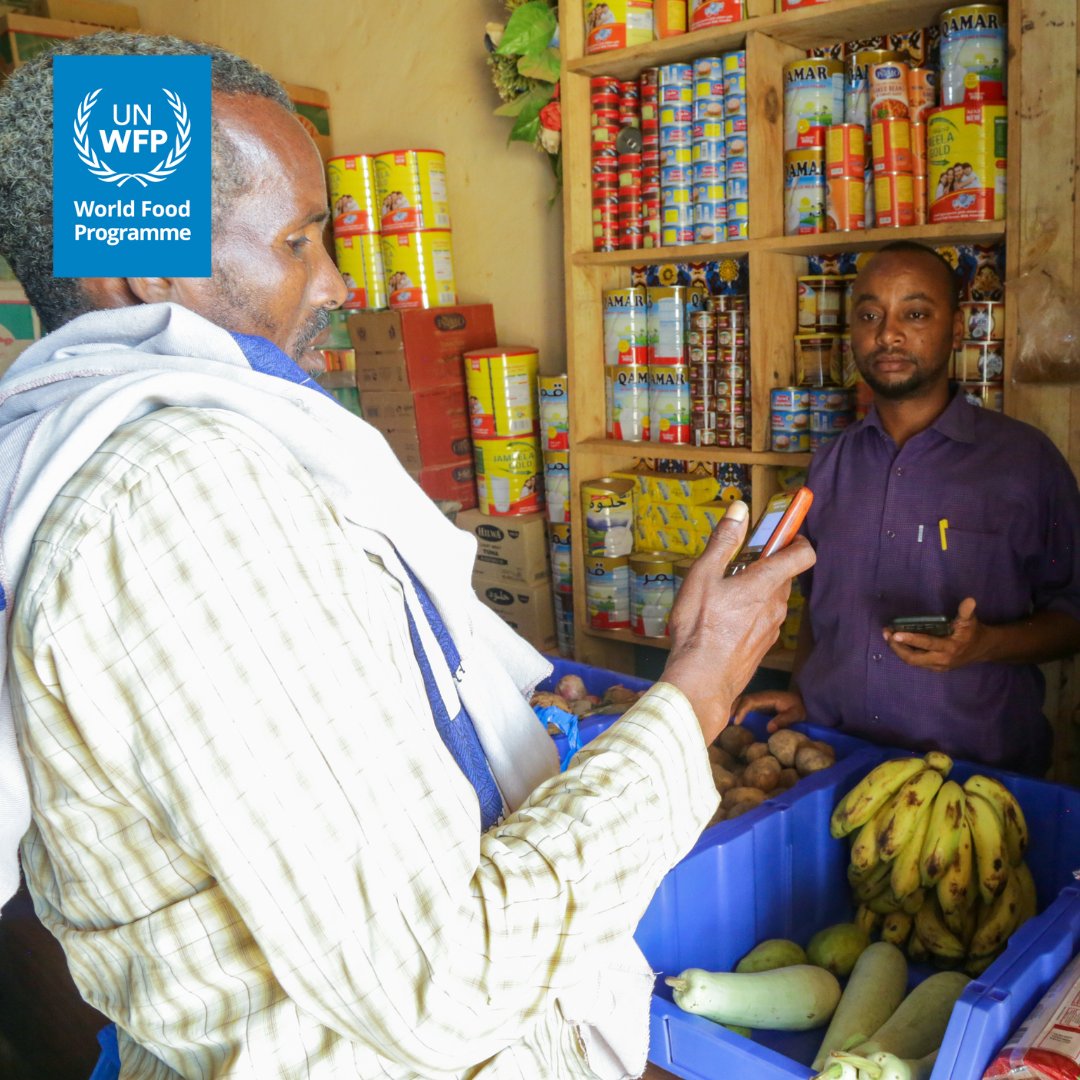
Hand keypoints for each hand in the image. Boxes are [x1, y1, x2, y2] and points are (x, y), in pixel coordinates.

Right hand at [661, 501, 815, 744]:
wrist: (701, 681)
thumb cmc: (699, 628)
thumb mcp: (702, 576)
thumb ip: (723, 542)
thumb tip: (739, 509)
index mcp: (765, 583)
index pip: (803, 554)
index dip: (797, 538)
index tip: (782, 531)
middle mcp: (776, 605)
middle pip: (784, 575)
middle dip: (766, 563)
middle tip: (737, 562)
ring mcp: (772, 628)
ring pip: (772, 598)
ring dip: (756, 589)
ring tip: (724, 593)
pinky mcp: (763, 646)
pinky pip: (763, 619)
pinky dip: (750, 612)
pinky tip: (723, 619)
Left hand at [883, 597, 987, 672]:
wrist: (982, 649)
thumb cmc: (973, 632)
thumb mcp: (970, 621)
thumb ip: (966, 611)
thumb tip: (969, 600)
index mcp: (949, 648)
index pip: (927, 644)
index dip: (911, 639)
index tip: (896, 633)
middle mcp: (941, 660)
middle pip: (913, 658)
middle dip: (898, 647)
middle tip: (887, 633)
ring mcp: (937, 666)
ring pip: (913, 661)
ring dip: (899, 650)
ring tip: (888, 636)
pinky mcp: (935, 668)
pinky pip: (917, 662)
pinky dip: (906, 653)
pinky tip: (898, 643)